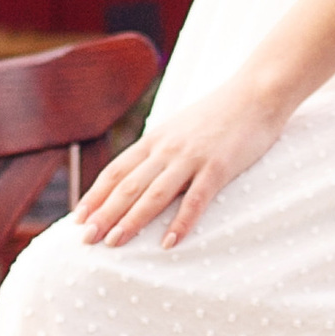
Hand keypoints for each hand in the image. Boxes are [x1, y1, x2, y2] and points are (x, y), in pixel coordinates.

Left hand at [75, 73, 289, 251]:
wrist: (256, 92)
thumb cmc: (219, 114)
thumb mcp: (180, 128)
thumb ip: (160, 150)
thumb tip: (141, 174)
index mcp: (155, 140)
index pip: (116, 171)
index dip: (95, 195)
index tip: (78, 218)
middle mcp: (167, 149)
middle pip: (128, 185)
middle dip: (104, 213)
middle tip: (86, 239)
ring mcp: (191, 157)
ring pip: (154, 193)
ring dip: (132, 220)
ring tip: (114, 243)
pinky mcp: (218, 166)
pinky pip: (196, 199)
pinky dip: (181, 222)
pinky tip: (168, 243)